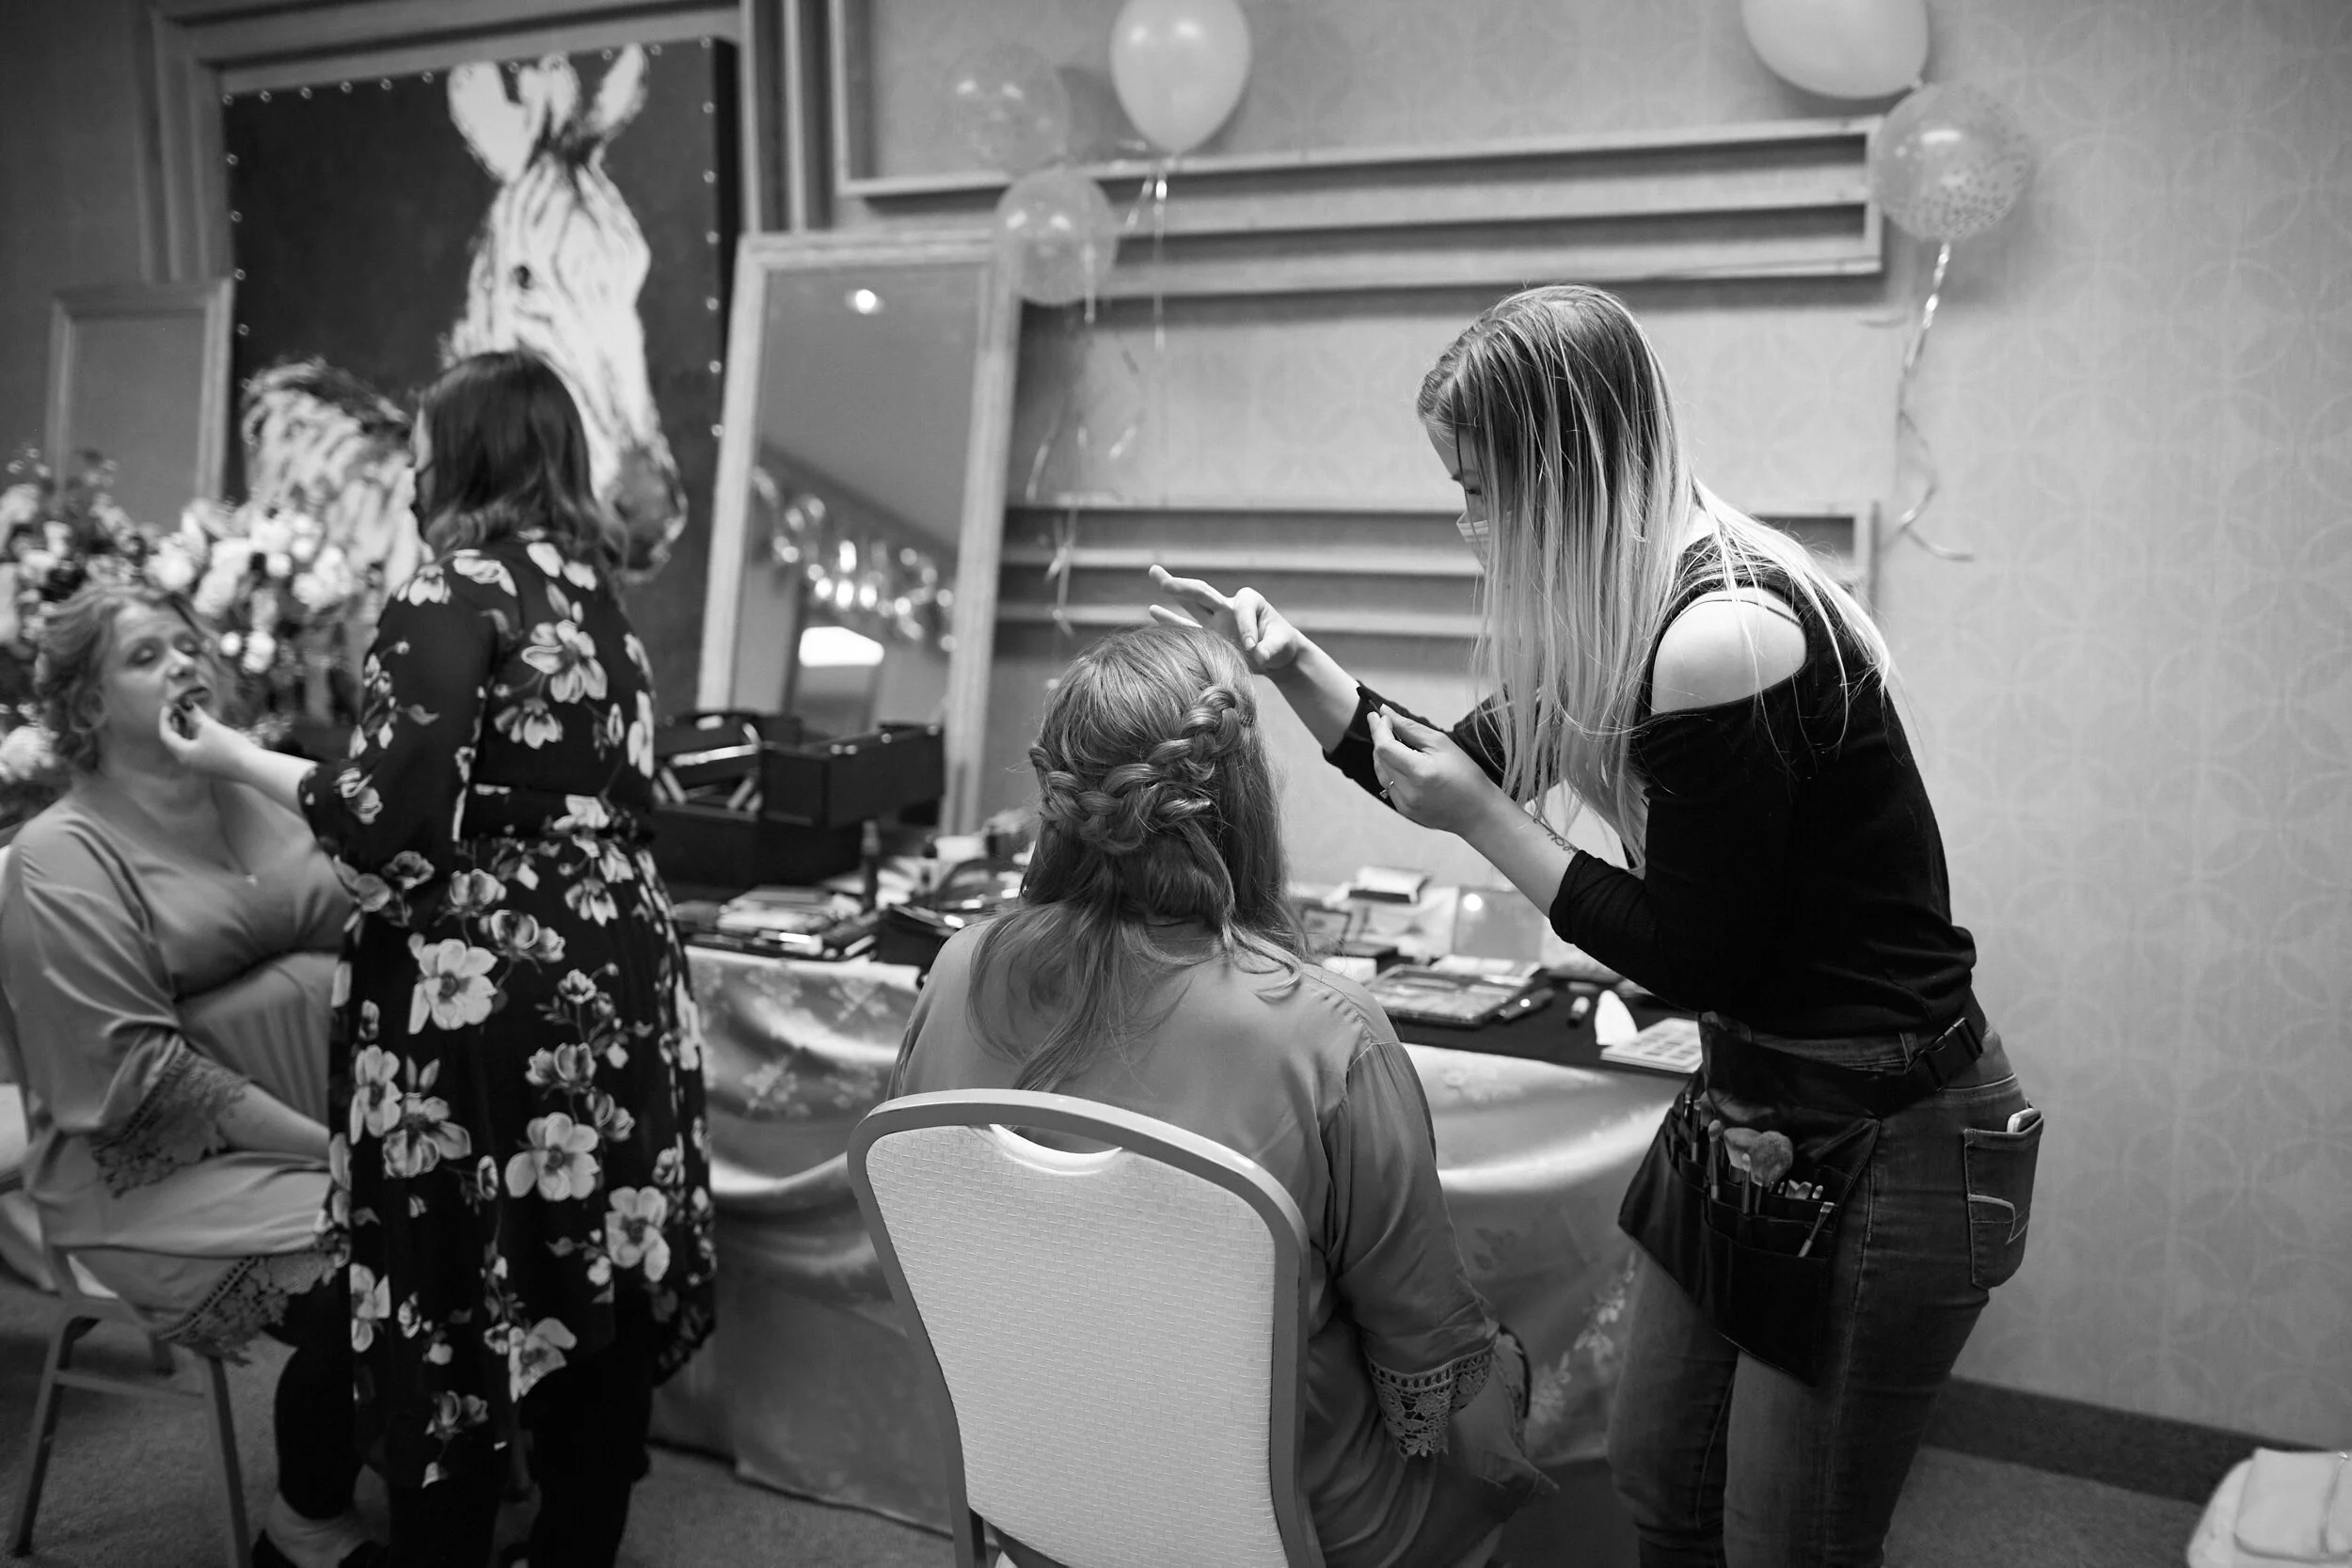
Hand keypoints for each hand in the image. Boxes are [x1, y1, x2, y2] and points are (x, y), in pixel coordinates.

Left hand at [157, 701, 262, 781]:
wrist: (252, 767)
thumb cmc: (229, 747)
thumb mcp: (210, 728)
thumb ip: (195, 715)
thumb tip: (185, 703)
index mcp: (183, 754)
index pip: (166, 735)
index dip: (165, 718)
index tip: (169, 705)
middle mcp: (187, 763)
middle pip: (175, 742)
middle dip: (176, 724)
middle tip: (179, 710)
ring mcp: (199, 768)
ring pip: (187, 746)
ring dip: (186, 731)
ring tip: (191, 717)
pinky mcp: (211, 769)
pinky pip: (197, 751)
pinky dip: (195, 739)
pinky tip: (204, 731)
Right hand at [1145, 565, 1309, 674]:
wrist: (1276, 657)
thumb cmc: (1282, 645)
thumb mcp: (1281, 645)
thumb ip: (1270, 648)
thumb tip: (1259, 655)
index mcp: (1249, 601)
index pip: (1241, 610)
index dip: (1247, 629)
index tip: (1254, 649)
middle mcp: (1228, 606)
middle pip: (1203, 593)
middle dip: (1183, 587)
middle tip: (1161, 577)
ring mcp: (1216, 620)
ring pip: (1191, 603)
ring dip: (1172, 588)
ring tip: (1154, 571)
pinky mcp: (1209, 636)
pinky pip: (1187, 627)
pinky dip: (1171, 620)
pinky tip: (1153, 609)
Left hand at [1368, 707, 1509, 836]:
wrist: (1478, 811)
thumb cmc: (1465, 774)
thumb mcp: (1441, 744)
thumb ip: (1410, 728)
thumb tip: (1386, 712)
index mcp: (1419, 772)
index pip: (1385, 747)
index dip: (1379, 729)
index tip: (1378, 715)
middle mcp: (1408, 791)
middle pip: (1380, 759)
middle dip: (1379, 738)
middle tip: (1382, 722)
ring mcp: (1404, 804)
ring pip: (1381, 772)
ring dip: (1383, 754)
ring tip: (1391, 738)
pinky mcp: (1405, 811)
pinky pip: (1389, 785)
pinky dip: (1390, 770)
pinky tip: (1400, 761)